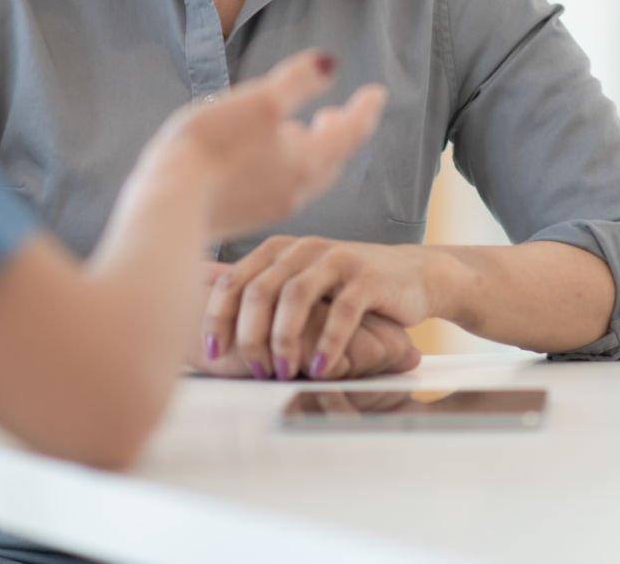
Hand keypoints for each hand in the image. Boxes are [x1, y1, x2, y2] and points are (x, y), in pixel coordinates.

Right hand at [145, 51, 385, 240]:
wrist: (167, 209)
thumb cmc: (212, 149)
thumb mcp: (258, 102)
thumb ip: (296, 82)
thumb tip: (329, 62)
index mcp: (308, 161)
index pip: (351, 132)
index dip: (365, 109)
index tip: (377, 93)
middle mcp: (297, 190)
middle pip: (332, 158)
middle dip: (340, 133)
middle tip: (338, 114)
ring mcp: (270, 207)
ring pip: (306, 176)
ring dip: (312, 151)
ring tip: (300, 131)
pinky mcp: (244, 216)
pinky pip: (280, 188)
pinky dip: (286, 167)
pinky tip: (263, 158)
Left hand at [205, 236, 434, 379]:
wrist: (413, 276)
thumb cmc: (348, 288)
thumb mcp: (301, 284)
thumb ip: (263, 294)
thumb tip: (207, 320)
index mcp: (278, 250)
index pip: (233, 280)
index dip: (216, 316)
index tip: (212, 351)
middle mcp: (303, 249)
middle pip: (259, 289)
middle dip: (250, 335)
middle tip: (253, 369)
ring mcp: (336, 260)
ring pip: (295, 296)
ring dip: (284, 339)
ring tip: (283, 371)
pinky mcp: (368, 277)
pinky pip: (343, 311)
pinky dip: (327, 342)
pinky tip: (320, 368)